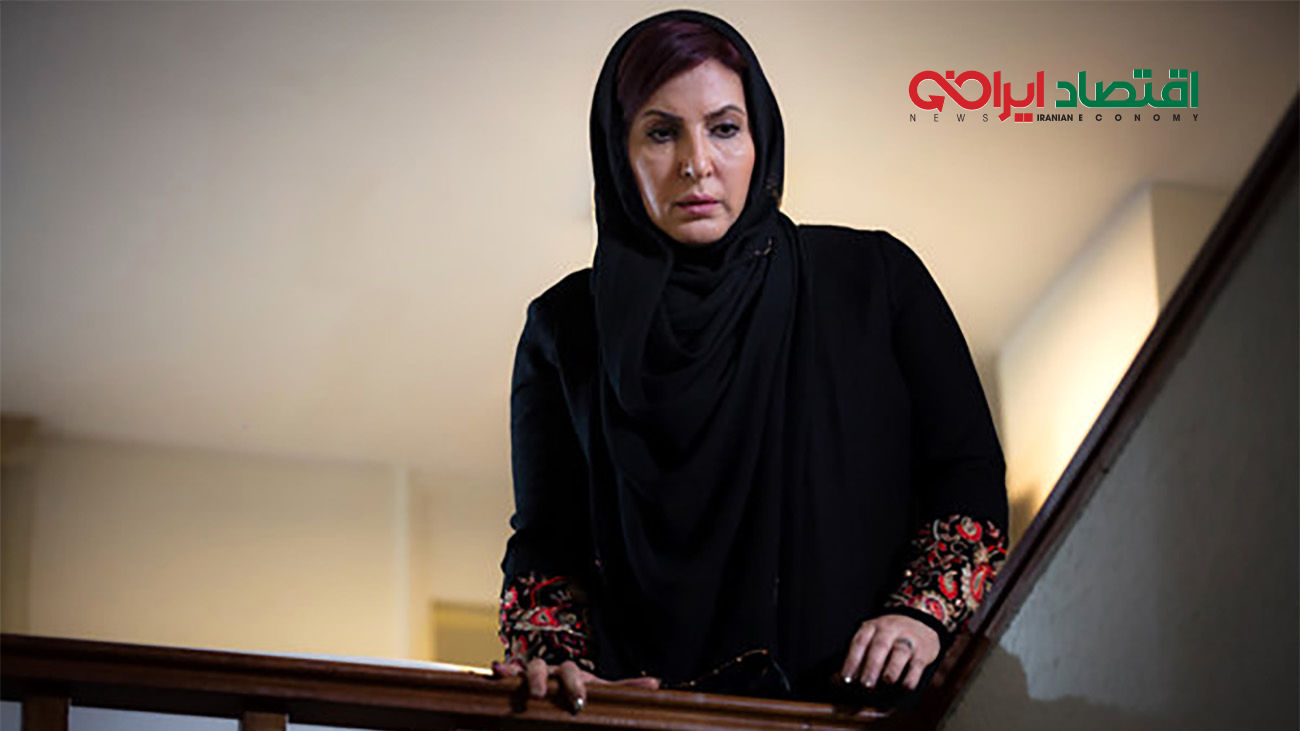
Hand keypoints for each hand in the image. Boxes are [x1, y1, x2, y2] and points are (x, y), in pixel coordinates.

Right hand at [491, 657, 659, 712]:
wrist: (557, 688)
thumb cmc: (578, 690)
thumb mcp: (600, 689)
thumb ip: (624, 688)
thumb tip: (655, 684)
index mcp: (571, 672)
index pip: (572, 674)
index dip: (574, 686)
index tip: (578, 703)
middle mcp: (551, 669)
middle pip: (547, 667)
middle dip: (544, 679)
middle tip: (543, 695)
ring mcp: (532, 673)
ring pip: (526, 667)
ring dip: (523, 675)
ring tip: (517, 684)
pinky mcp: (515, 680)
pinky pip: (507, 671)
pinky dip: (502, 670)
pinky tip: (496, 673)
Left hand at [838, 613, 939, 690]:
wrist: (920, 621)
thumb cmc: (888, 636)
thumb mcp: (871, 638)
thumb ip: (855, 658)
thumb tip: (834, 680)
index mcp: (872, 627)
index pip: (859, 642)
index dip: (851, 661)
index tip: (845, 678)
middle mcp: (890, 630)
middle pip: (879, 646)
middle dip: (872, 666)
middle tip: (865, 684)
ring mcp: (908, 640)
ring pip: (900, 653)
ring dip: (892, 669)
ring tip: (886, 681)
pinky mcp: (923, 652)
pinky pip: (917, 665)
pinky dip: (911, 677)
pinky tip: (904, 686)